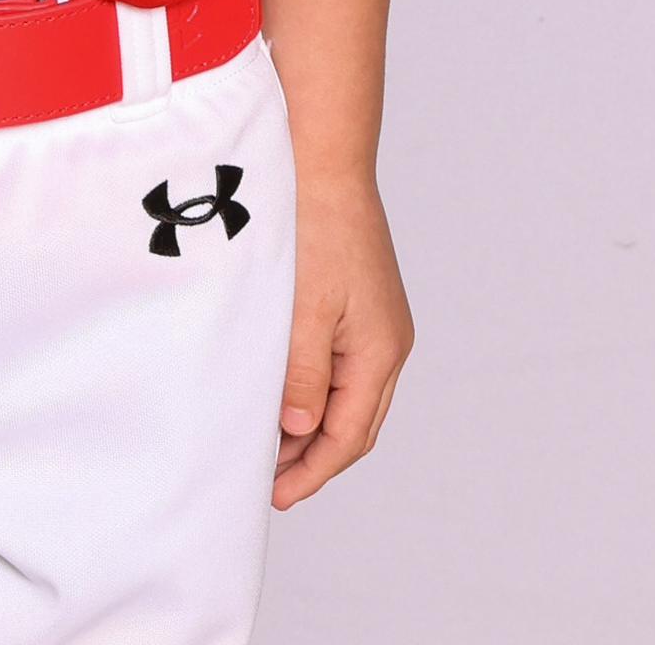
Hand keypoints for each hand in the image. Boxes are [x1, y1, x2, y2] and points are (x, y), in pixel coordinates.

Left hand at [272, 172, 413, 508]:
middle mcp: (387, 343)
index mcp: (380, 350)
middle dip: (313, 457)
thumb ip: (303, 372)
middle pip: (354, 423)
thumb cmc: (316, 226)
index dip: (312, 470)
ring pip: (348, 395)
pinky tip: (282, 389)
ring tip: (267, 442)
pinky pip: (340, 364)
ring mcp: (376, 322)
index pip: (349, 435)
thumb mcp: (306, 307)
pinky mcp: (359, 303)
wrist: (324, 159)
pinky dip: (313, 387)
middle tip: (267, 479)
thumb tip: (297, 429)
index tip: (275, 494)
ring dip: (311, 423)